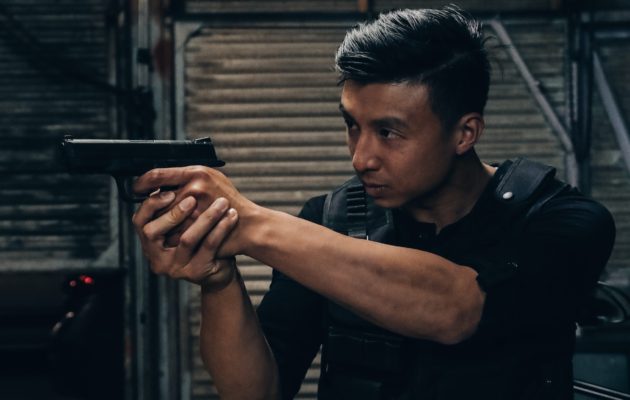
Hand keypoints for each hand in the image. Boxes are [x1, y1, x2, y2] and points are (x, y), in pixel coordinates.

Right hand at [132, 190, 239, 289]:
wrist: (219, 270)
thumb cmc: (199, 240)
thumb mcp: (182, 224)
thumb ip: (173, 205)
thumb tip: (166, 174)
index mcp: (150, 242)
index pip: (139, 221)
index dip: (150, 205)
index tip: (168, 191)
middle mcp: (157, 258)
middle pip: (153, 232)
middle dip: (173, 213)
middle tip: (192, 198)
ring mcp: (175, 268)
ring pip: (186, 239)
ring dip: (205, 217)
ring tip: (221, 203)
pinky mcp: (196, 272)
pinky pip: (208, 246)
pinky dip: (221, 228)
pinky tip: (231, 216)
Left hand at [133, 166, 255, 251]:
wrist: (248, 225)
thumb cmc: (231, 201)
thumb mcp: (211, 179)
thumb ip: (187, 178)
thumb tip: (158, 183)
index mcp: (197, 173)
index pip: (158, 175)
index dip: (143, 182)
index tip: (138, 188)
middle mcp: (194, 189)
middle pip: (157, 199)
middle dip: (152, 206)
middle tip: (151, 208)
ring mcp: (194, 211)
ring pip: (162, 218)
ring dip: (161, 222)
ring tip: (166, 223)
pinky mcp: (195, 230)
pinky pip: (172, 234)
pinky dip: (171, 236)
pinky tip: (176, 235)